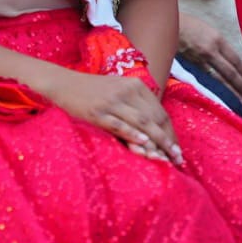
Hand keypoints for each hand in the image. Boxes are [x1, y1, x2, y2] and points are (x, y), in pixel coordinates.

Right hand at [49, 69, 181, 164]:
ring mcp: (113, 102)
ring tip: (166, 157)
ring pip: (141, 122)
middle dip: (168, 140)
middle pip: (154, 118)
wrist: (64, 83)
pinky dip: (132, 134)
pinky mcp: (98, 112)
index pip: (160, 112)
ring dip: (156, 141)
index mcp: (136, 85)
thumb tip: (155, 126)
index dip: (171, 132)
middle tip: (178, 159)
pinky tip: (143, 143)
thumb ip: (137, 103)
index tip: (178, 149)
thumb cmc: (93, 90)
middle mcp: (127, 91)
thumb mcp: (119, 89)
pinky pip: (119, 124)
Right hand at [178, 13, 241, 99]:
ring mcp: (199, 61)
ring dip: (228, 91)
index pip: (235, 59)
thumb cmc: (190, 27)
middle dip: (241, 85)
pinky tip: (217, 96)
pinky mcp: (189, 68)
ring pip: (217, 80)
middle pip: (230, 72)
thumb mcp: (210, 31)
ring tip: (237, 100)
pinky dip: (212, 88)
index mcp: (218, 40)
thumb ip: (220, 45)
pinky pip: (204, 80)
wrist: (169, 27)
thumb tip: (229, 60)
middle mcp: (210, 51)